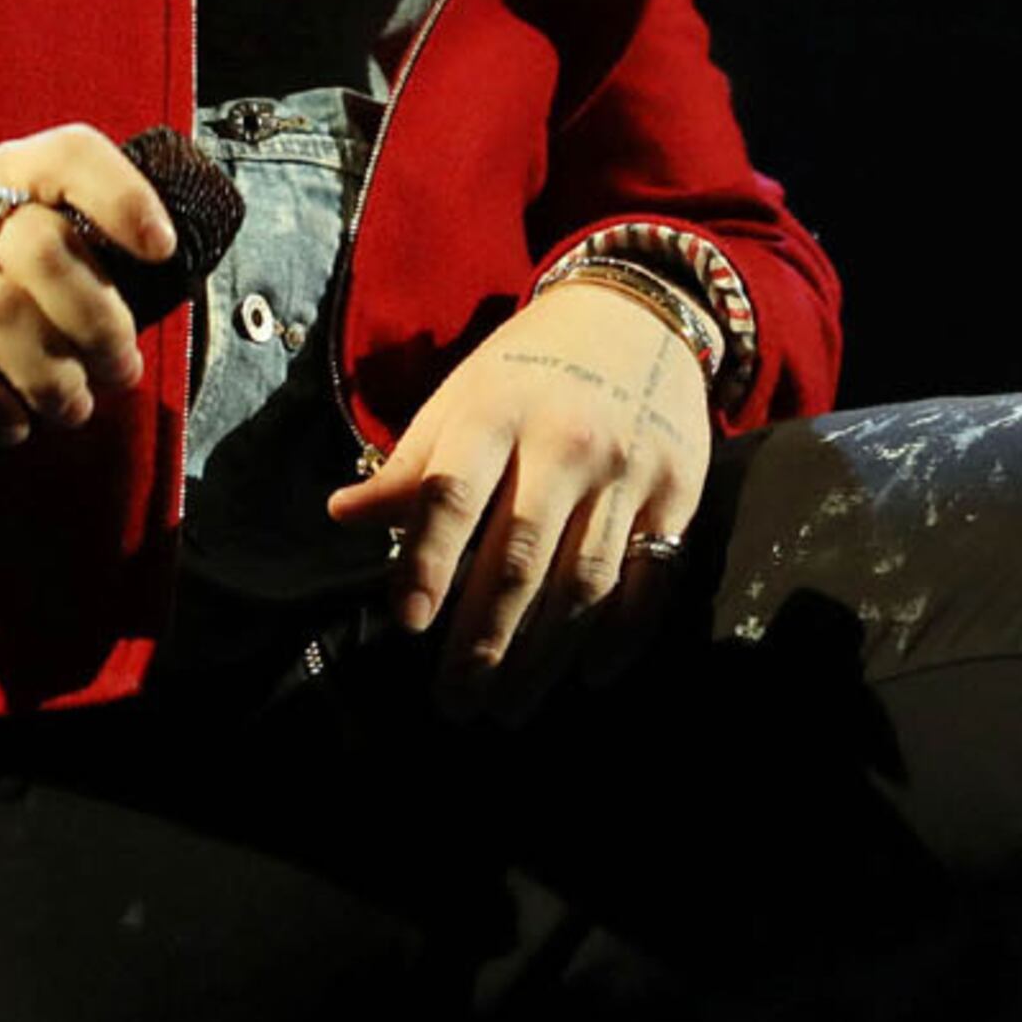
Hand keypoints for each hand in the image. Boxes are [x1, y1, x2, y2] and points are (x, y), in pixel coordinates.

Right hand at [0, 123, 180, 443]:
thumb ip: (47, 242)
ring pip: (1, 318)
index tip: (157, 250)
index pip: (69, 154)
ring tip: (70, 405)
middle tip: (116, 365)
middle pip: (44, 249)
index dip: (125, 198)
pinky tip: (11, 425)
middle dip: (100, 320)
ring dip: (55, 377)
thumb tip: (134, 314)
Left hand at [320, 281, 711, 720]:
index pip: (453, 494)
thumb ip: (411, 464)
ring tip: (508, 706)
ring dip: (543, 655)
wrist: (637, 316)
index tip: (408, 624)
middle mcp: (564, 442)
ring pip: (583, 580)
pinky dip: (622, 633)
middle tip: (455, 700)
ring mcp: (627, 469)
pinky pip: (651, 577)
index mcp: (495, 412)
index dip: (427, 561)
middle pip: (518, 555)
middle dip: (482, 638)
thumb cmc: (529, 369)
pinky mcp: (679, 490)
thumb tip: (342, 515)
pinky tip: (589, 675)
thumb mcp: (463, 396)